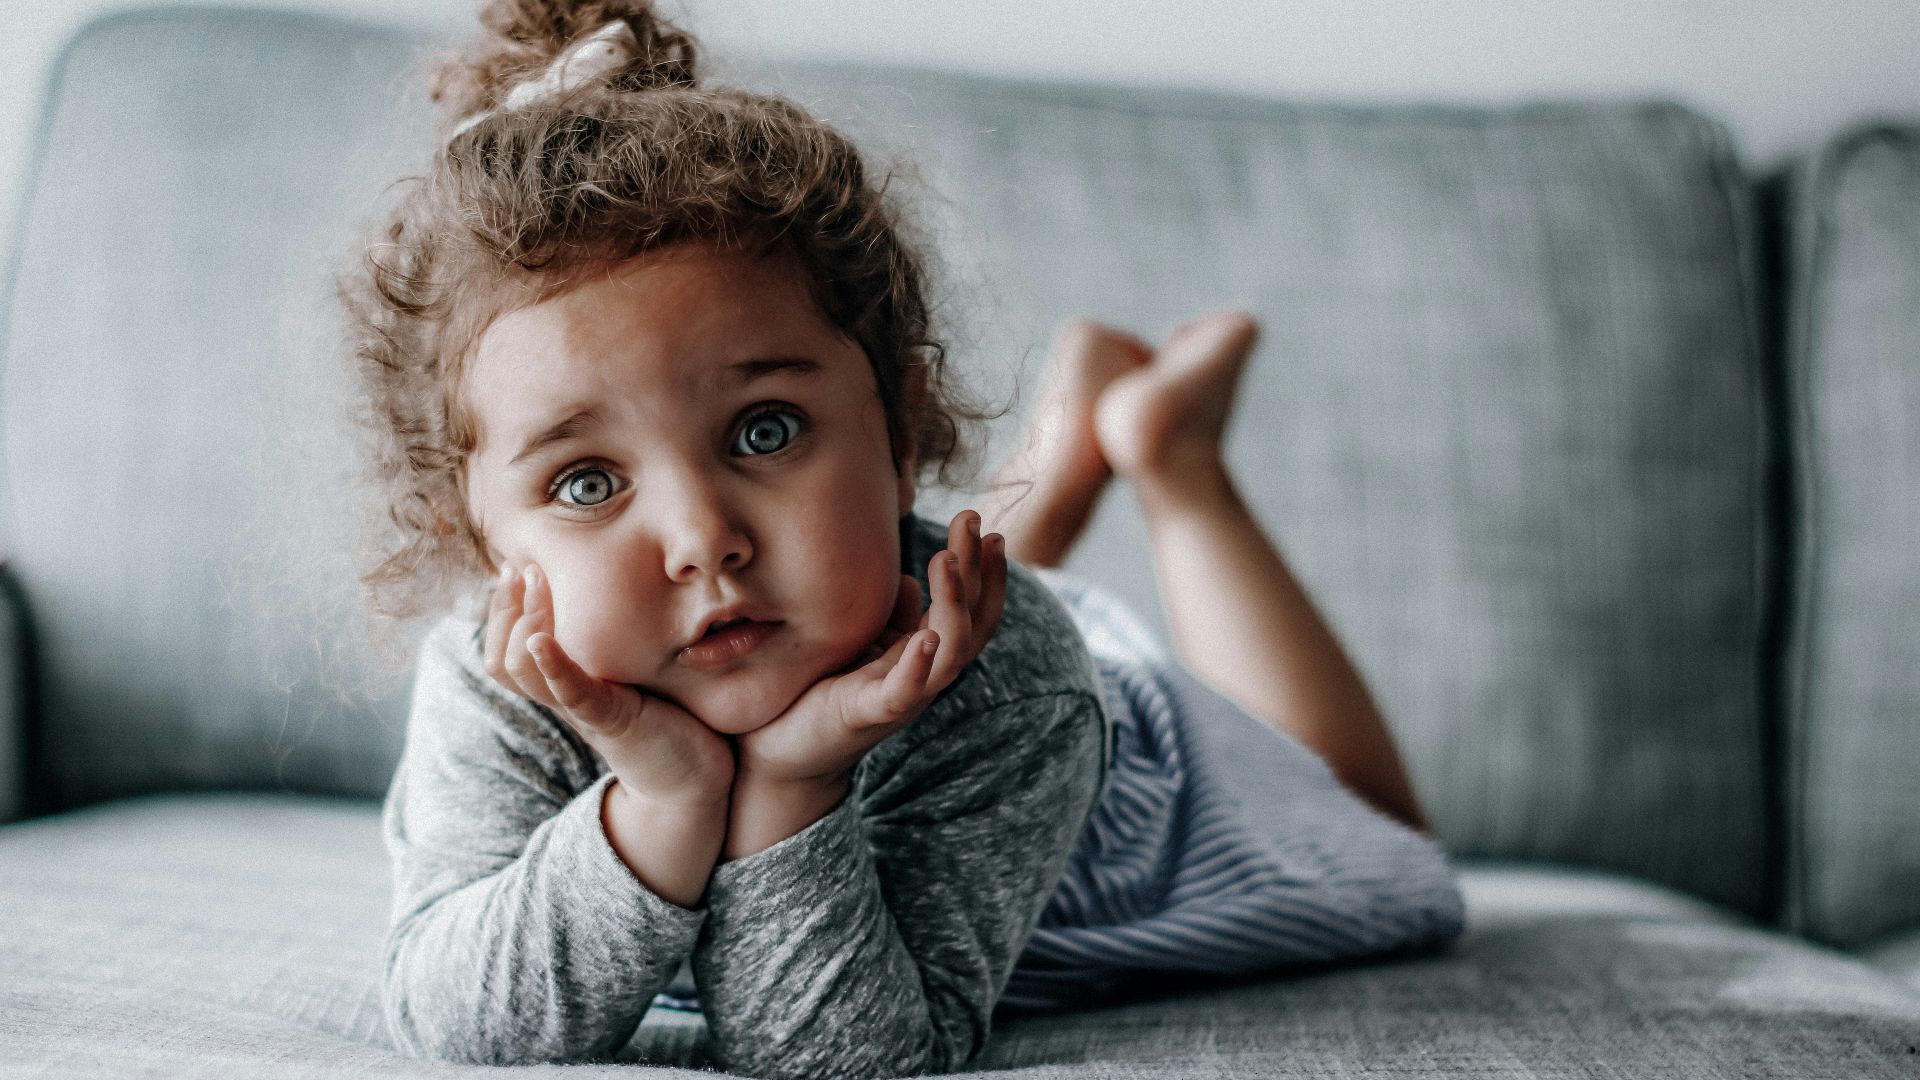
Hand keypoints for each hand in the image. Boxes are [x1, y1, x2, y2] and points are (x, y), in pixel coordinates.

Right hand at [484, 561, 734, 805]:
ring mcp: (584, 711)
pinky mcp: (612, 721)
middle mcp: (564, 699)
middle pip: (503, 659)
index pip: (505, 651)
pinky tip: (540, 641)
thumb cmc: (667, 723)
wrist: (691, 782)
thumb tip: (612, 597)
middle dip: (505, 607)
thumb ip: (613, 648)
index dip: (500, 610)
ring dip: (525, 620)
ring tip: (536, 582)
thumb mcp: (630, 677)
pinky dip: (553, 667)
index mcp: (564, 688)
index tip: (513, 567)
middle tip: (521, 565)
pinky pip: (572, 694)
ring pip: (524, 671)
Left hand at [733, 509, 1007, 784]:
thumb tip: (908, 582)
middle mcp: (923, 677)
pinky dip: (918, 667)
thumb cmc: (817, 694)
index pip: (972, 611)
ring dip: (953, 605)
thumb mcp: (860, 645)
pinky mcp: (867, 717)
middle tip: (973, 520)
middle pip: (971, 623)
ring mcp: (900, 699)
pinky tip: (925, 635)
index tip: (989, 527)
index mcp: (923, 657)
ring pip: (949, 654)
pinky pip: (903, 694)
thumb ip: (890, 620)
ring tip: (946, 560)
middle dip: (978, 571)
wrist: (776, 753)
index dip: (986, 572)